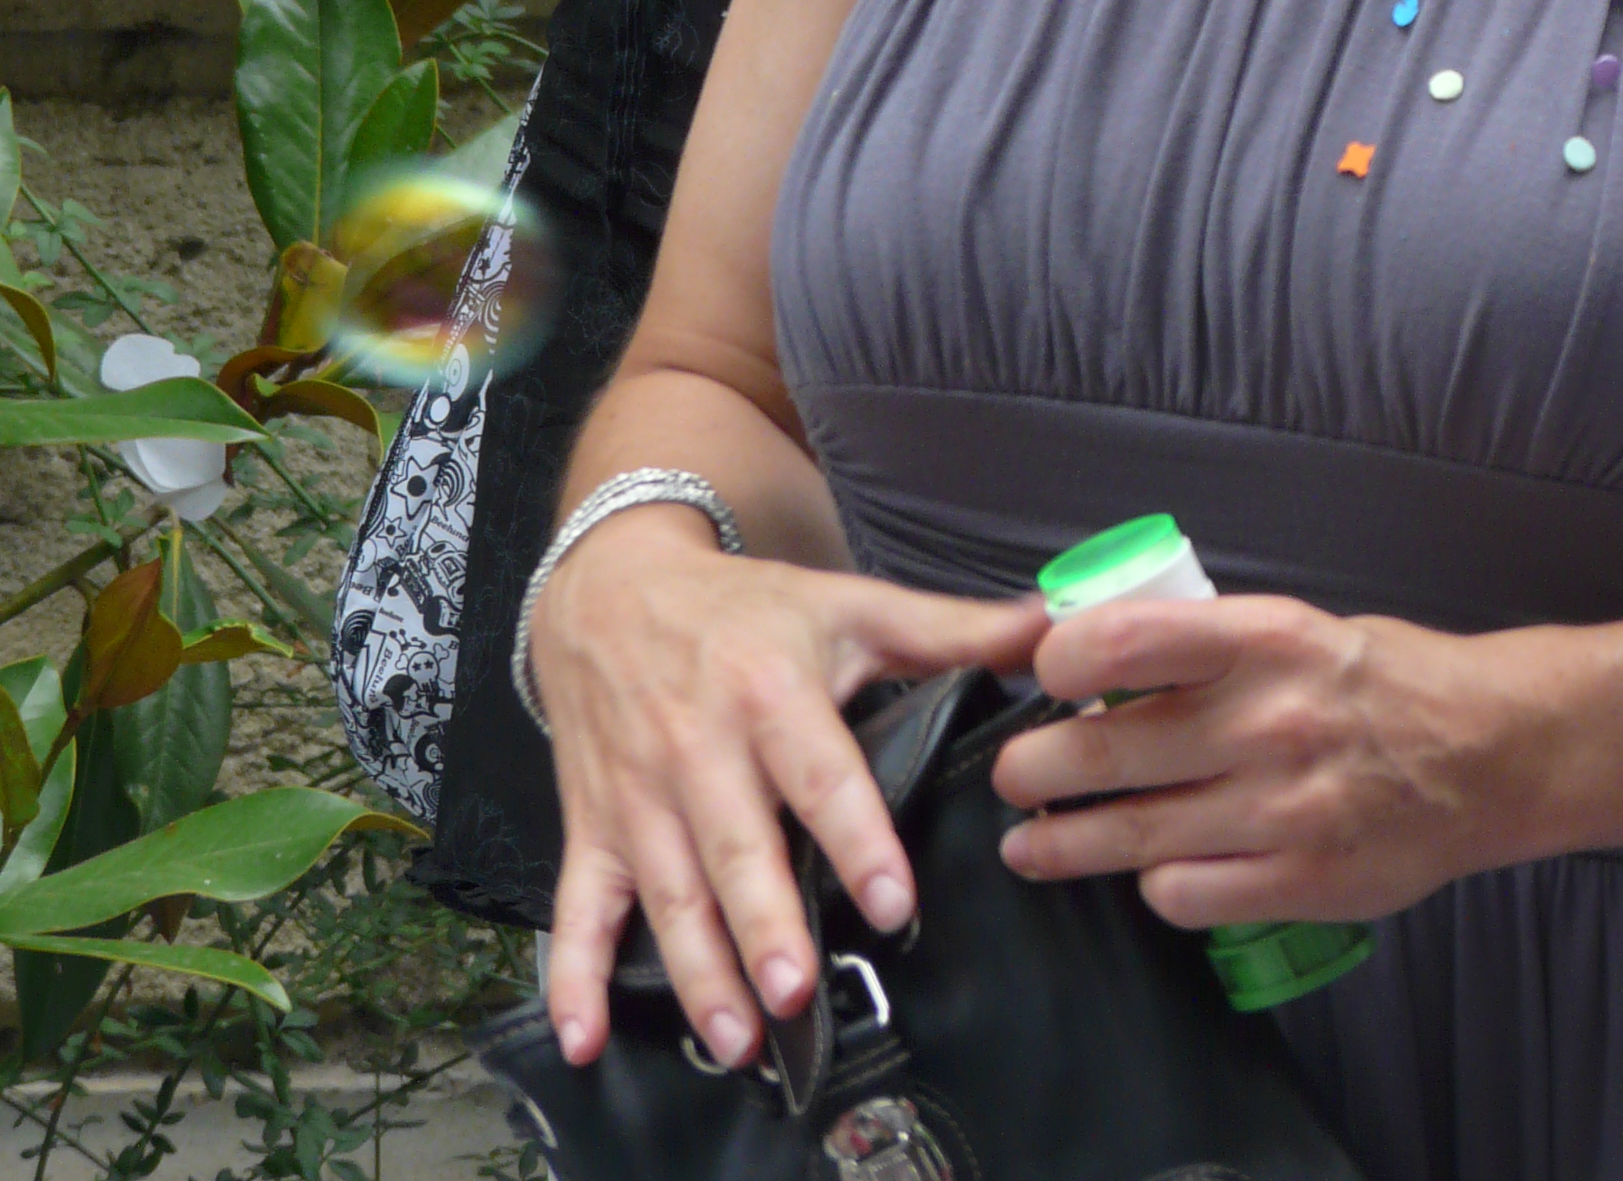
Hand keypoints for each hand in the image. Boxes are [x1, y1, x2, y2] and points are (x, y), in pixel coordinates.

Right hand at [539, 512, 1046, 1070]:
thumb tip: (1050, 633)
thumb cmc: (746, 608)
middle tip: (797, 991)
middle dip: (764, 923)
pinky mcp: (592, 827)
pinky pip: (578, 909)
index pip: (819, 773)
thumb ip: (952, 629)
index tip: (890, 899)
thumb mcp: (848, 605)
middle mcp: (698, 748)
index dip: (856, 836)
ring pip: (667, 892)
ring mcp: (638, 795)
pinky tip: (583, 1037)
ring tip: (736, 1033)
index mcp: (769, 691)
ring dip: (696, 968)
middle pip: (736, 846)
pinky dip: (572, 976)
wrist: (609, 585)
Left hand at [993, 596, 1521, 931]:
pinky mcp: (1301, 882)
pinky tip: (1147, 874)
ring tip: (1030, 845)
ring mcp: (1284, 809)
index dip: (1063, 659)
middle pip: (1111, 750)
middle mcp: (1269, 721)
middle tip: (1012, 776)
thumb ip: (1208, 651)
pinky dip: (1155, 886)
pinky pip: (1188, 894)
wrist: (1488, 753)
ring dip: (1065, 844)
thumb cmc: (1377, 683)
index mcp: (1266, 639)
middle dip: (1037, 769)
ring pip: (1136, 835)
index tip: (1040, 675)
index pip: (1129, 639)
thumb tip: (1100, 670)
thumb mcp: (1294, 631)